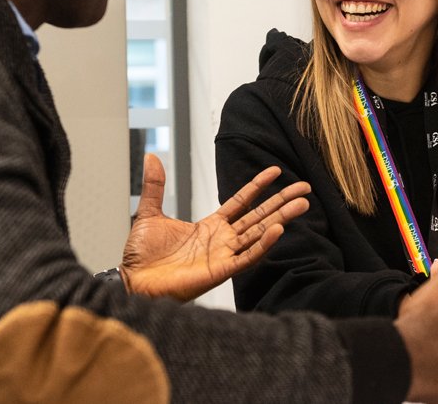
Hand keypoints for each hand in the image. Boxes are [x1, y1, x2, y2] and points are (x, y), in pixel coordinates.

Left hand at [119, 154, 309, 301]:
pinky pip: (247, 257)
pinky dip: (263, 244)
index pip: (241, 202)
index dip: (258, 186)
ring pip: (259, 234)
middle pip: (259, 216)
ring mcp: (223, 255)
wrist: (133, 281)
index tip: (275, 171)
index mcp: (209, 227)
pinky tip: (279, 229)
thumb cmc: (141, 256)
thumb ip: (156, 186)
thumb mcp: (150, 213)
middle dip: (282, 202)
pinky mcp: (220, 271)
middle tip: (305, 188)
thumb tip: (151, 157)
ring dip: (281, 219)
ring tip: (302, 204)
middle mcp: (222, 240)